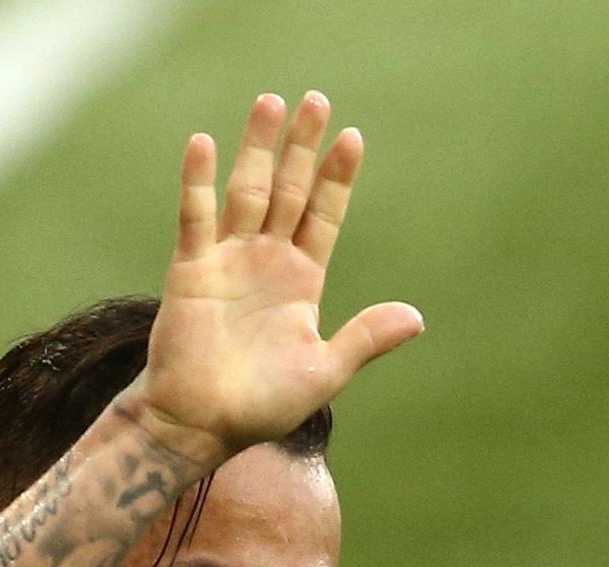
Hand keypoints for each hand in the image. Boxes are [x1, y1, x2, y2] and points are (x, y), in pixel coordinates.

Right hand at [126, 91, 423, 454]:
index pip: (323, 216)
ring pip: (246, 192)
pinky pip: (196, 218)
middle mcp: (266, 261)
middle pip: (288, 191)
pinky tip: (203, 144)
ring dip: (257, 148)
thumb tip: (417, 317)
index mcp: (302, 281)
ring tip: (271, 102)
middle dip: (302, 147)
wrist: (202, 425)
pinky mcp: (191, 270)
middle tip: (316, 99)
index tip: (352, 138)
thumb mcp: (324, 371)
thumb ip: (365, 339)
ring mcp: (227, 260)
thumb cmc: (262, 405)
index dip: (336, 178)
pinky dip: (198, 182)